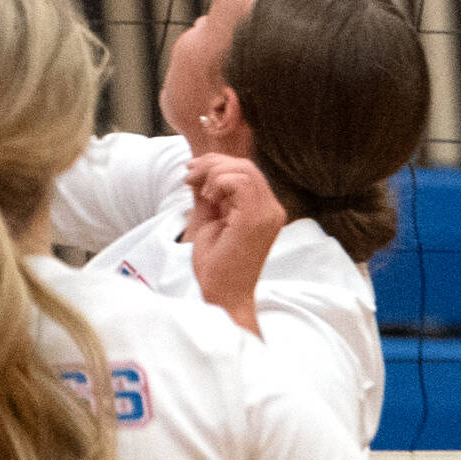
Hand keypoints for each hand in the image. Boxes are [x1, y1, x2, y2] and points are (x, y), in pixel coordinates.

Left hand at [187, 155, 285, 335]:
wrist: (222, 295)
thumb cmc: (216, 265)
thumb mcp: (210, 221)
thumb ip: (210, 195)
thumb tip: (201, 169)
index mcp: (264, 211)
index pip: (246, 172)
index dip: (216, 165)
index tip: (190, 172)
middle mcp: (272, 210)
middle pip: (245, 167)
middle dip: (211, 164)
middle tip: (188, 176)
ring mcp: (268, 214)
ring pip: (244, 170)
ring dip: (213, 173)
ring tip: (197, 189)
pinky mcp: (256, 219)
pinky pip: (240, 182)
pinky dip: (218, 181)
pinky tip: (207, 197)